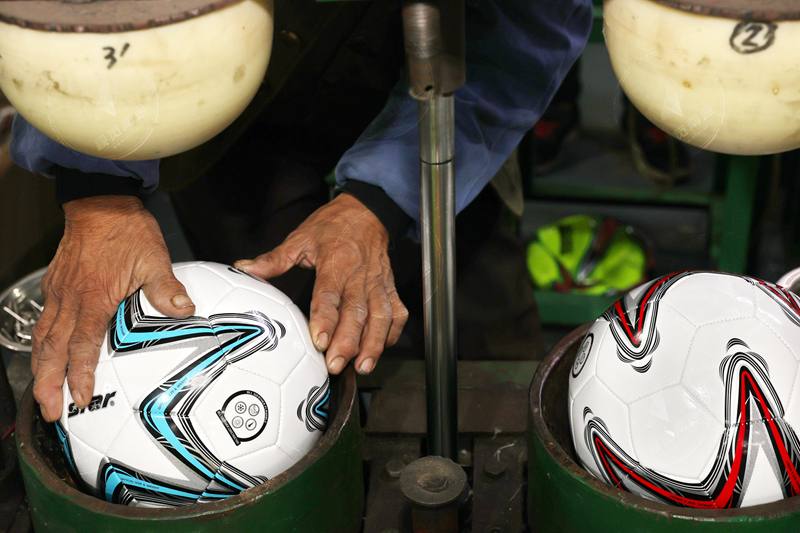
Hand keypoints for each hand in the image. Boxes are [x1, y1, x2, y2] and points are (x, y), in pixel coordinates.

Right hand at [32, 196, 195, 421]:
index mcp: (94, 298)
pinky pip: (44, 321)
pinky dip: (41, 344)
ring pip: (43, 338)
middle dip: (48, 384)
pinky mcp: (56, 285)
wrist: (100, 202)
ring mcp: (59, 293)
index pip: (82, 345)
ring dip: (41, 368)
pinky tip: (45, 355)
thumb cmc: (127, 231)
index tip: (79, 398)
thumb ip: (167, 287)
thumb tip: (185, 309)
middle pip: (53, 350)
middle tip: (48, 412)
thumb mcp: (154, 258)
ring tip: (41, 393)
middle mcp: (71, 299)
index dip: (79, 374)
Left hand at [235, 193, 407, 374]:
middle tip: (336, 364)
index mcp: (335, 263)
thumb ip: (274, 259)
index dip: (326, 319)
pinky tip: (381, 349)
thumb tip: (244, 268)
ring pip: (380, 316)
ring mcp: (377, 283)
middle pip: (357, 312)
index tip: (320, 341)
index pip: (329, 294)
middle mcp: (359, 276)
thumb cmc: (332, 226)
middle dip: (348, 341)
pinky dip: (392, 333)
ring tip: (363, 366)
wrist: (367, 211)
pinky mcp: (390, 288)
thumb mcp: (300, 238)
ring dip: (374, 343)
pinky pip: (396, 313)